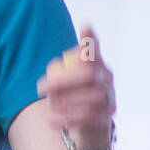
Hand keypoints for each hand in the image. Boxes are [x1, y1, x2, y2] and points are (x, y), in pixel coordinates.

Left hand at [36, 23, 115, 149]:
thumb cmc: (71, 95)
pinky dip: (64, 119)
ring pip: (86, 99)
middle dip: (62, 81)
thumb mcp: (65, 79)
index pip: (93, 50)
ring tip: (49, 105)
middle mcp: (106, 77)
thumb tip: (56, 69)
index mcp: (96, 64)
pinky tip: (50, 119)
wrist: (85, 124)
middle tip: (40, 88)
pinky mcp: (105, 117)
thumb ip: (60, 70)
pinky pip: (85, 118)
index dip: (90, 40)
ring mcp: (109, 97)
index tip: (86, 25)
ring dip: (62, 103)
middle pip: (88, 75)